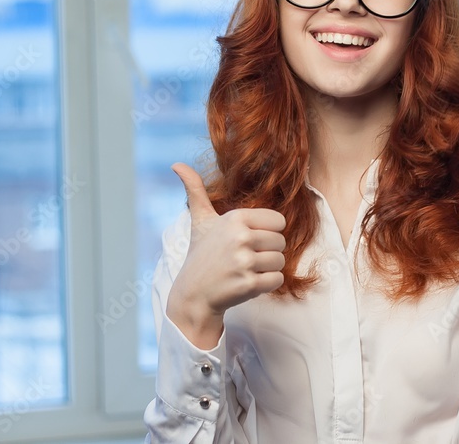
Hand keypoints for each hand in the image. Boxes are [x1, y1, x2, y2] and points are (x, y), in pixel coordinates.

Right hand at [165, 162, 285, 347]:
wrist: (193, 294)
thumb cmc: (202, 254)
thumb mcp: (200, 220)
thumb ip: (195, 191)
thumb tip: (177, 164)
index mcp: (235, 218)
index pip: (278, 221)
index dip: (267, 233)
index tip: (248, 240)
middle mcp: (240, 237)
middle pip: (281, 242)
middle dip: (267, 252)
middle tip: (244, 258)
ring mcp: (244, 262)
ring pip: (280, 261)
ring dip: (267, 269)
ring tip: (245, 270)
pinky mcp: (248, 284)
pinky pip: (277, 279)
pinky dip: (267, 284)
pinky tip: (247, 282)